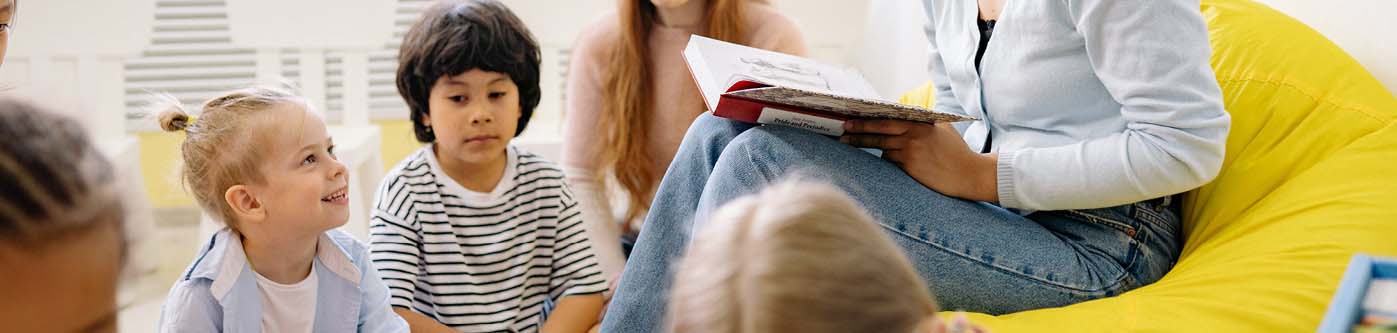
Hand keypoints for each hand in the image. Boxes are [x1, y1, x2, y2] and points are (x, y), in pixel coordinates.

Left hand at [840, 120, 998, 202]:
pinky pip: (890, 161)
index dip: (869, 118)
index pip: (888, 118)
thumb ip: (924, 123)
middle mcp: (914, 135)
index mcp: (921, 123)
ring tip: (849, 143)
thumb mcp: (943, 129)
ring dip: (869, 146)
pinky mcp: (910, 167)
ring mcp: (911, 151)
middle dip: (858, 131)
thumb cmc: (957, 152)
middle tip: (843, 130)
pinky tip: (887, 159)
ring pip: (882, 147)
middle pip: (879, 131)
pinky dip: (887, 159)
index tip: (852, 117)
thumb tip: (904, 116)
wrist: (969, 174)